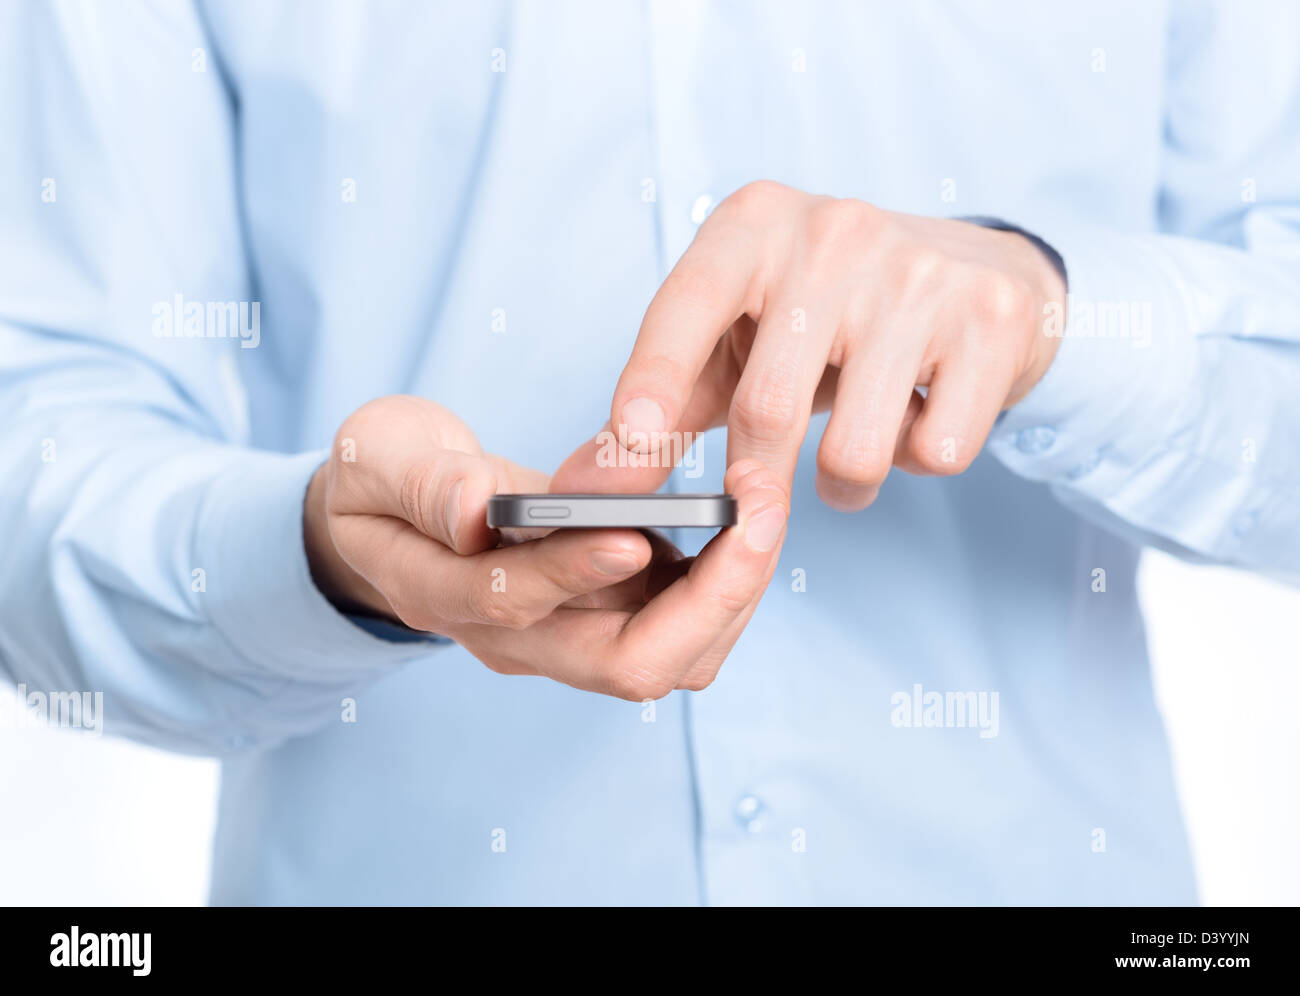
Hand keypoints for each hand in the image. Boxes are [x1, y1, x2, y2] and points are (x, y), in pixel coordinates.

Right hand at [305, 395, 788, 697]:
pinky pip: (688, 622)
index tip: (633, 531)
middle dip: (708, 600)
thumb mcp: (378, 458)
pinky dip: (727, 576)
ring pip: (675, 655)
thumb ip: (423, 483)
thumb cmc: (380, 480)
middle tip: (756, 512)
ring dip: (733, 590)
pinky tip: (743, 516)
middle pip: (627, 665)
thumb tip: (475, 514)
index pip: (516, 605)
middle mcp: (517, 636)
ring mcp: (569, 632)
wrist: (396, 513)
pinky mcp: (609, 610)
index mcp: (445, 594)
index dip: (576, 572)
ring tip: (762, 504)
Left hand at [595, 181, 1066, 508]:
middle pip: (767, 408)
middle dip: (754, 484)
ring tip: (851, 452)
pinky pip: (935, 453)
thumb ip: (668, 398)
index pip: (686, 306)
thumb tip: (591, 484)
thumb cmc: (829, 313)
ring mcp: (920, 273)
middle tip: (755, 511)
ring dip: (844, 487)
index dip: (652, 381)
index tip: (632, 449)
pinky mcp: (992, 322)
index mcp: (754, 225)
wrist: (978, 272)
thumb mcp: (743, 330)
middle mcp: (836, 232)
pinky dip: (917, 462)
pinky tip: (918, 414)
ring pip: (856, 450)